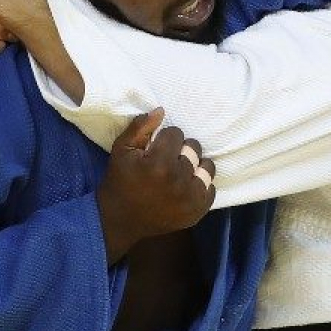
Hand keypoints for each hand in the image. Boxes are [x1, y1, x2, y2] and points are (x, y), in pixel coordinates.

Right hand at [97, 109, 216, 262]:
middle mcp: (178, 180)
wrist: (120, 220)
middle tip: (166, 162)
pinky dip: (200, 185)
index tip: (155, 150)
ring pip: (207, 166)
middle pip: (193, 148)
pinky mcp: (198, 211)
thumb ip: (140, 128)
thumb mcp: (121, 150)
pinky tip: (184, 187)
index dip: (164, 139)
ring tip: (179, 173)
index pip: (176, 134)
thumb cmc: (119, 181)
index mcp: (159, 163)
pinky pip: (211, 187)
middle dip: (180, 151)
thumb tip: (162, 110)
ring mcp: (191, 198)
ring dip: (194, 167)